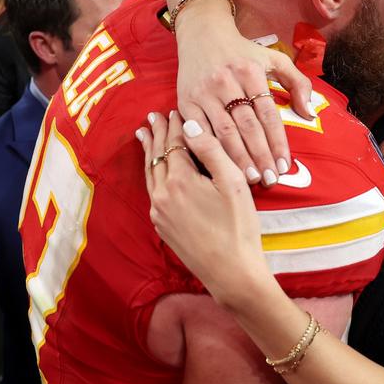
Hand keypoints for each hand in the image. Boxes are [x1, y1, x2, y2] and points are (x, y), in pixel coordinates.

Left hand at [137, 111, 269, 306]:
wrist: (231, 272)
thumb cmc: (239, 227)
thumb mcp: (232, 183)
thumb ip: (211, 150)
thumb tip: (189, 125)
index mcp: (180, 180)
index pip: (174, 144)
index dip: (174, 126)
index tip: (172, 110)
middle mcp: (163, 194)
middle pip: (157, 157)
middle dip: (156, 135)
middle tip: (153, 117)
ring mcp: (159, 212)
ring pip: (150, 174)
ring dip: (149, 152)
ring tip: (144, 136)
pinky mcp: (162, 227)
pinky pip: (152, 191)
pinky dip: (152, 174)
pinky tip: (154, 171)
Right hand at [175, 0, 312, 184]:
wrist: (202, 34)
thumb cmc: (242, 52)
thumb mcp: (274, 59)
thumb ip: (297, 83)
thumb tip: (310, 114)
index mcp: (251, 72)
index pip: (268, 114)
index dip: (278, 142)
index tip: (285, 166)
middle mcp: (227, 81)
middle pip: (247, 127)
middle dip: (260, 156)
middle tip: (270, 180)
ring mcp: (204, 92)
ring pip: (224, 132)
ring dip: (238, 159)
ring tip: (252, 179)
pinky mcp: (185, 100)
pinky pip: (200, 131)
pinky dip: (211, 150)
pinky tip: (221, 166)